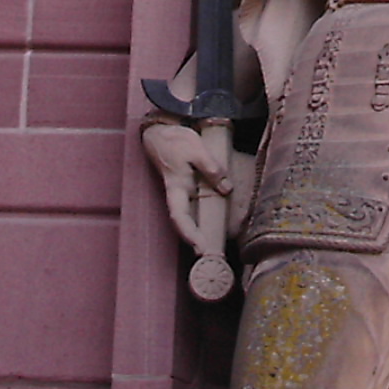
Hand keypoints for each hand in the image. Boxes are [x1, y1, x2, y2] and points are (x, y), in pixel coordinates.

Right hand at [142, 120, 252, 248]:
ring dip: (197, 232)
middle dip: (194, 240)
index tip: (199, 247)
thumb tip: (226, 189)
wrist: (161, 131)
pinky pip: (193, 206)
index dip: (188, 233)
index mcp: (176, 187)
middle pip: (184, 222)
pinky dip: (201, 218)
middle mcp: (177, 193)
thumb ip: (211, 169)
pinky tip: (211, 225)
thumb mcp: (197, 150)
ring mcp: (181, 192)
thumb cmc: (177, 140)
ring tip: (211, 248)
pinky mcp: (186, 187)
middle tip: (208, 257)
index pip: (180, 216)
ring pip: (188, 216)